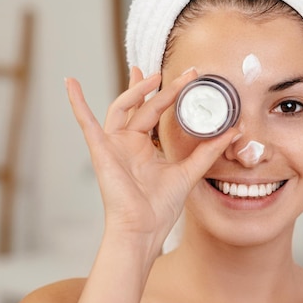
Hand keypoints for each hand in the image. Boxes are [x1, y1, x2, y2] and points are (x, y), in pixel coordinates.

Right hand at [65, 68, 238, 253]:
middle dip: (156, 87)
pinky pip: (86, 123)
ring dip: (134, 90)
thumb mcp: (188, 172)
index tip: (187, 78)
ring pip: (121, 108)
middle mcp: (127, 143)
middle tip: (180, 73)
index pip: (155, 112)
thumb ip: (207, 151)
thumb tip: (231, 132)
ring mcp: (113, 145)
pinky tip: (71, 83)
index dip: (169, 93)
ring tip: (150, 74)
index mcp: (144, 147)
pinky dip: (77, 103)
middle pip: (140, 105)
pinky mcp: (101, 151)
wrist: (143, 229)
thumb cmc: (159, 207)